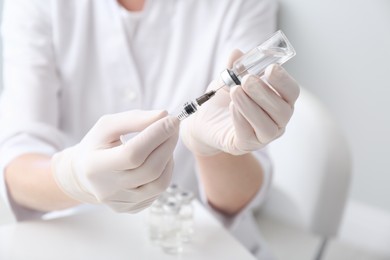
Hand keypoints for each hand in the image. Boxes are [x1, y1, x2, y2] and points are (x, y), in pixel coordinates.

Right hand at [51, 110, 178, 212]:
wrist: (83, 175)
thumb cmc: (97, 146)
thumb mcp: (106, 126)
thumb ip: (133, 119)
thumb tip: (163, 116)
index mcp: (95, 166)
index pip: (133, 154)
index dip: (156, 136)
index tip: (172, 120)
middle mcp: (108, 189)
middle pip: (150, 170)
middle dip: (168, 144)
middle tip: (173, 127)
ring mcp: (122, 202)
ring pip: (160, 183)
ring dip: (170, 158)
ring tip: (167, 142)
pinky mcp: (133, 208)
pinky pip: (158, 191)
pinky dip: (165, 171)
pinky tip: (159, 158)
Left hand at [181, 50, 299, 155]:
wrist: (203, 122)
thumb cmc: (222, 100)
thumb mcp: (227, 80)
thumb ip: (234, 68)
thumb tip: (237, 53)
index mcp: (278, 100)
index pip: (291, 92)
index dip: (284, 81)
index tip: (271, 68)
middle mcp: (277, 120)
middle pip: (282, 110)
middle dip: (265, 93)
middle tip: (247, 80)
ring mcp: (263, 136)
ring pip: (268, 125)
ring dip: (251, 106)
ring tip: (235, 91)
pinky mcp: (246, 146)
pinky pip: (249, 135)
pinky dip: (241, 119)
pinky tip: (232, 107)